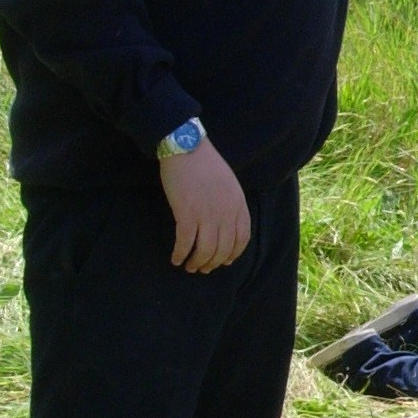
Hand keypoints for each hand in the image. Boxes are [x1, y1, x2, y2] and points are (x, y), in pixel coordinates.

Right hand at [159, 139, 251, 271]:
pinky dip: (180, 254)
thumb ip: (231, 204)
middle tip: (203, 269)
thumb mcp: (230, 184)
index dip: (233, 254)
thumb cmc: (206, 164)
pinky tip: (175, 259)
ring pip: (205, 251)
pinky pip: (185, 243)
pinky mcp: (186, 215)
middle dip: (213, 263)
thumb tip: (225, 225)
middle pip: (223, 249)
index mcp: (239, 205)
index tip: (225, 261)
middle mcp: (226, 214)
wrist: (188, 149)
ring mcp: (207, 215)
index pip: (242, 238)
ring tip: (190, 267)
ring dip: (197, 263)